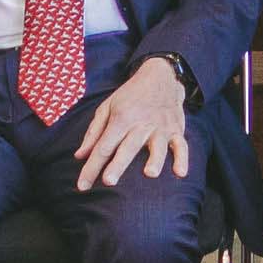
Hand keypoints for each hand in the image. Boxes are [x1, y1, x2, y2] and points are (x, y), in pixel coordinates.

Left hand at [74, 61, 190, 190]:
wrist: (160, 76)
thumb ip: (93, 133)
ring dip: (154, 160)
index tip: (82, 186)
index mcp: (121, 119)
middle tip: (109, 182)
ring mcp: (160, 128)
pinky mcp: (176, 130)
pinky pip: (181, 145)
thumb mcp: (107, 107)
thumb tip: (79, 156)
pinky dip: (182, 159)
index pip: (103, 147)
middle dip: (118, 165)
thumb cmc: (129, 96)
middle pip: (128, 148)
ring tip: (150, 174)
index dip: (91, 167)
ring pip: (158, 146)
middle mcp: (141, 124)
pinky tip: (180, 173)